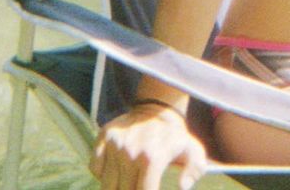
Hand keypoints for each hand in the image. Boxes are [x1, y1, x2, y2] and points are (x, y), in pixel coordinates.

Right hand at [89, 104, 206, 189]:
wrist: (157, 108)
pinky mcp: (104, 137)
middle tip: (138, 185)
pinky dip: (102, 175)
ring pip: (107, 186)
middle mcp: (131, 152)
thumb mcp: (193, 151)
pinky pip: (95, 168)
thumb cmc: (175, 136)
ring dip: (116, 188)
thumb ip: (194, 170)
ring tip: (127, 181)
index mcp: (152, 158)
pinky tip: (115, 171)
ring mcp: (115, 145)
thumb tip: (182, 187)